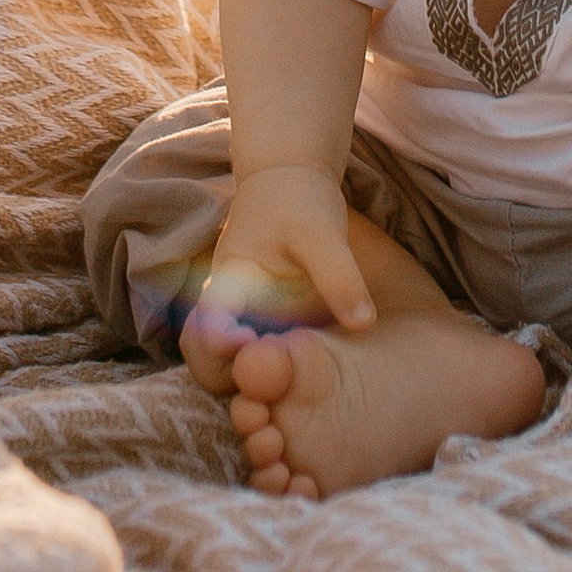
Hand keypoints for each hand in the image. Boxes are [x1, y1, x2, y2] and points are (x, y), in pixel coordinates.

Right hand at [178, 162, 373, 391]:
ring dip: (256, 385)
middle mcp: (230, 310)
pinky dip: (278, 374)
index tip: (254, 354)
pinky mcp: (270, 327)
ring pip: (235, 369)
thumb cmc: (299, 199)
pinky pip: (265, 360)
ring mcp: (248, 321)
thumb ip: (339, 276)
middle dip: (234, 381)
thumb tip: (364, 324)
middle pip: (211, 363)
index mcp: (227, 284)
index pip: (208, 331)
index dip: (223, 351)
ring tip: (292, 393)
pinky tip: (308, 381)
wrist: (293, 178)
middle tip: (273, 394)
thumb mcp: (321, 233)